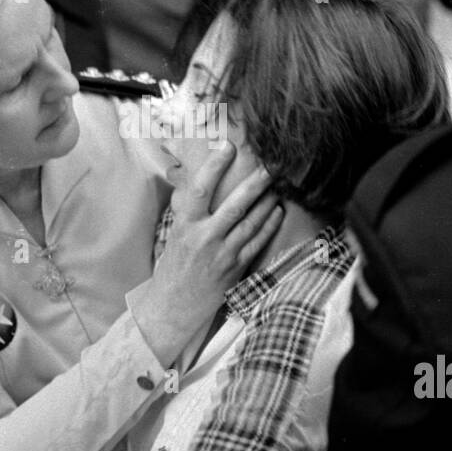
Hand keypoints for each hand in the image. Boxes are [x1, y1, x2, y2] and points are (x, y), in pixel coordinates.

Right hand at [133, 144, 282, 364]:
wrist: (175, 304)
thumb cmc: (174, 265)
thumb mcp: (175, 233)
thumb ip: (189, 209)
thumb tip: (198, 178)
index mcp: (185, 225)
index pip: (200, 189)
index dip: (215, 166)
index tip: (227, 146)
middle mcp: (204, 238)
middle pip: (235, 205)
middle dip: (255, 183)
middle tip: (270, 164)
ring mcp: (222, 254)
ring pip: (251, 223)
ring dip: (266, 202)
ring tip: (277, 184)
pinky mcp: (236, 268)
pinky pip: (257, 242)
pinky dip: (269, 226)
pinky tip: (277, 211)